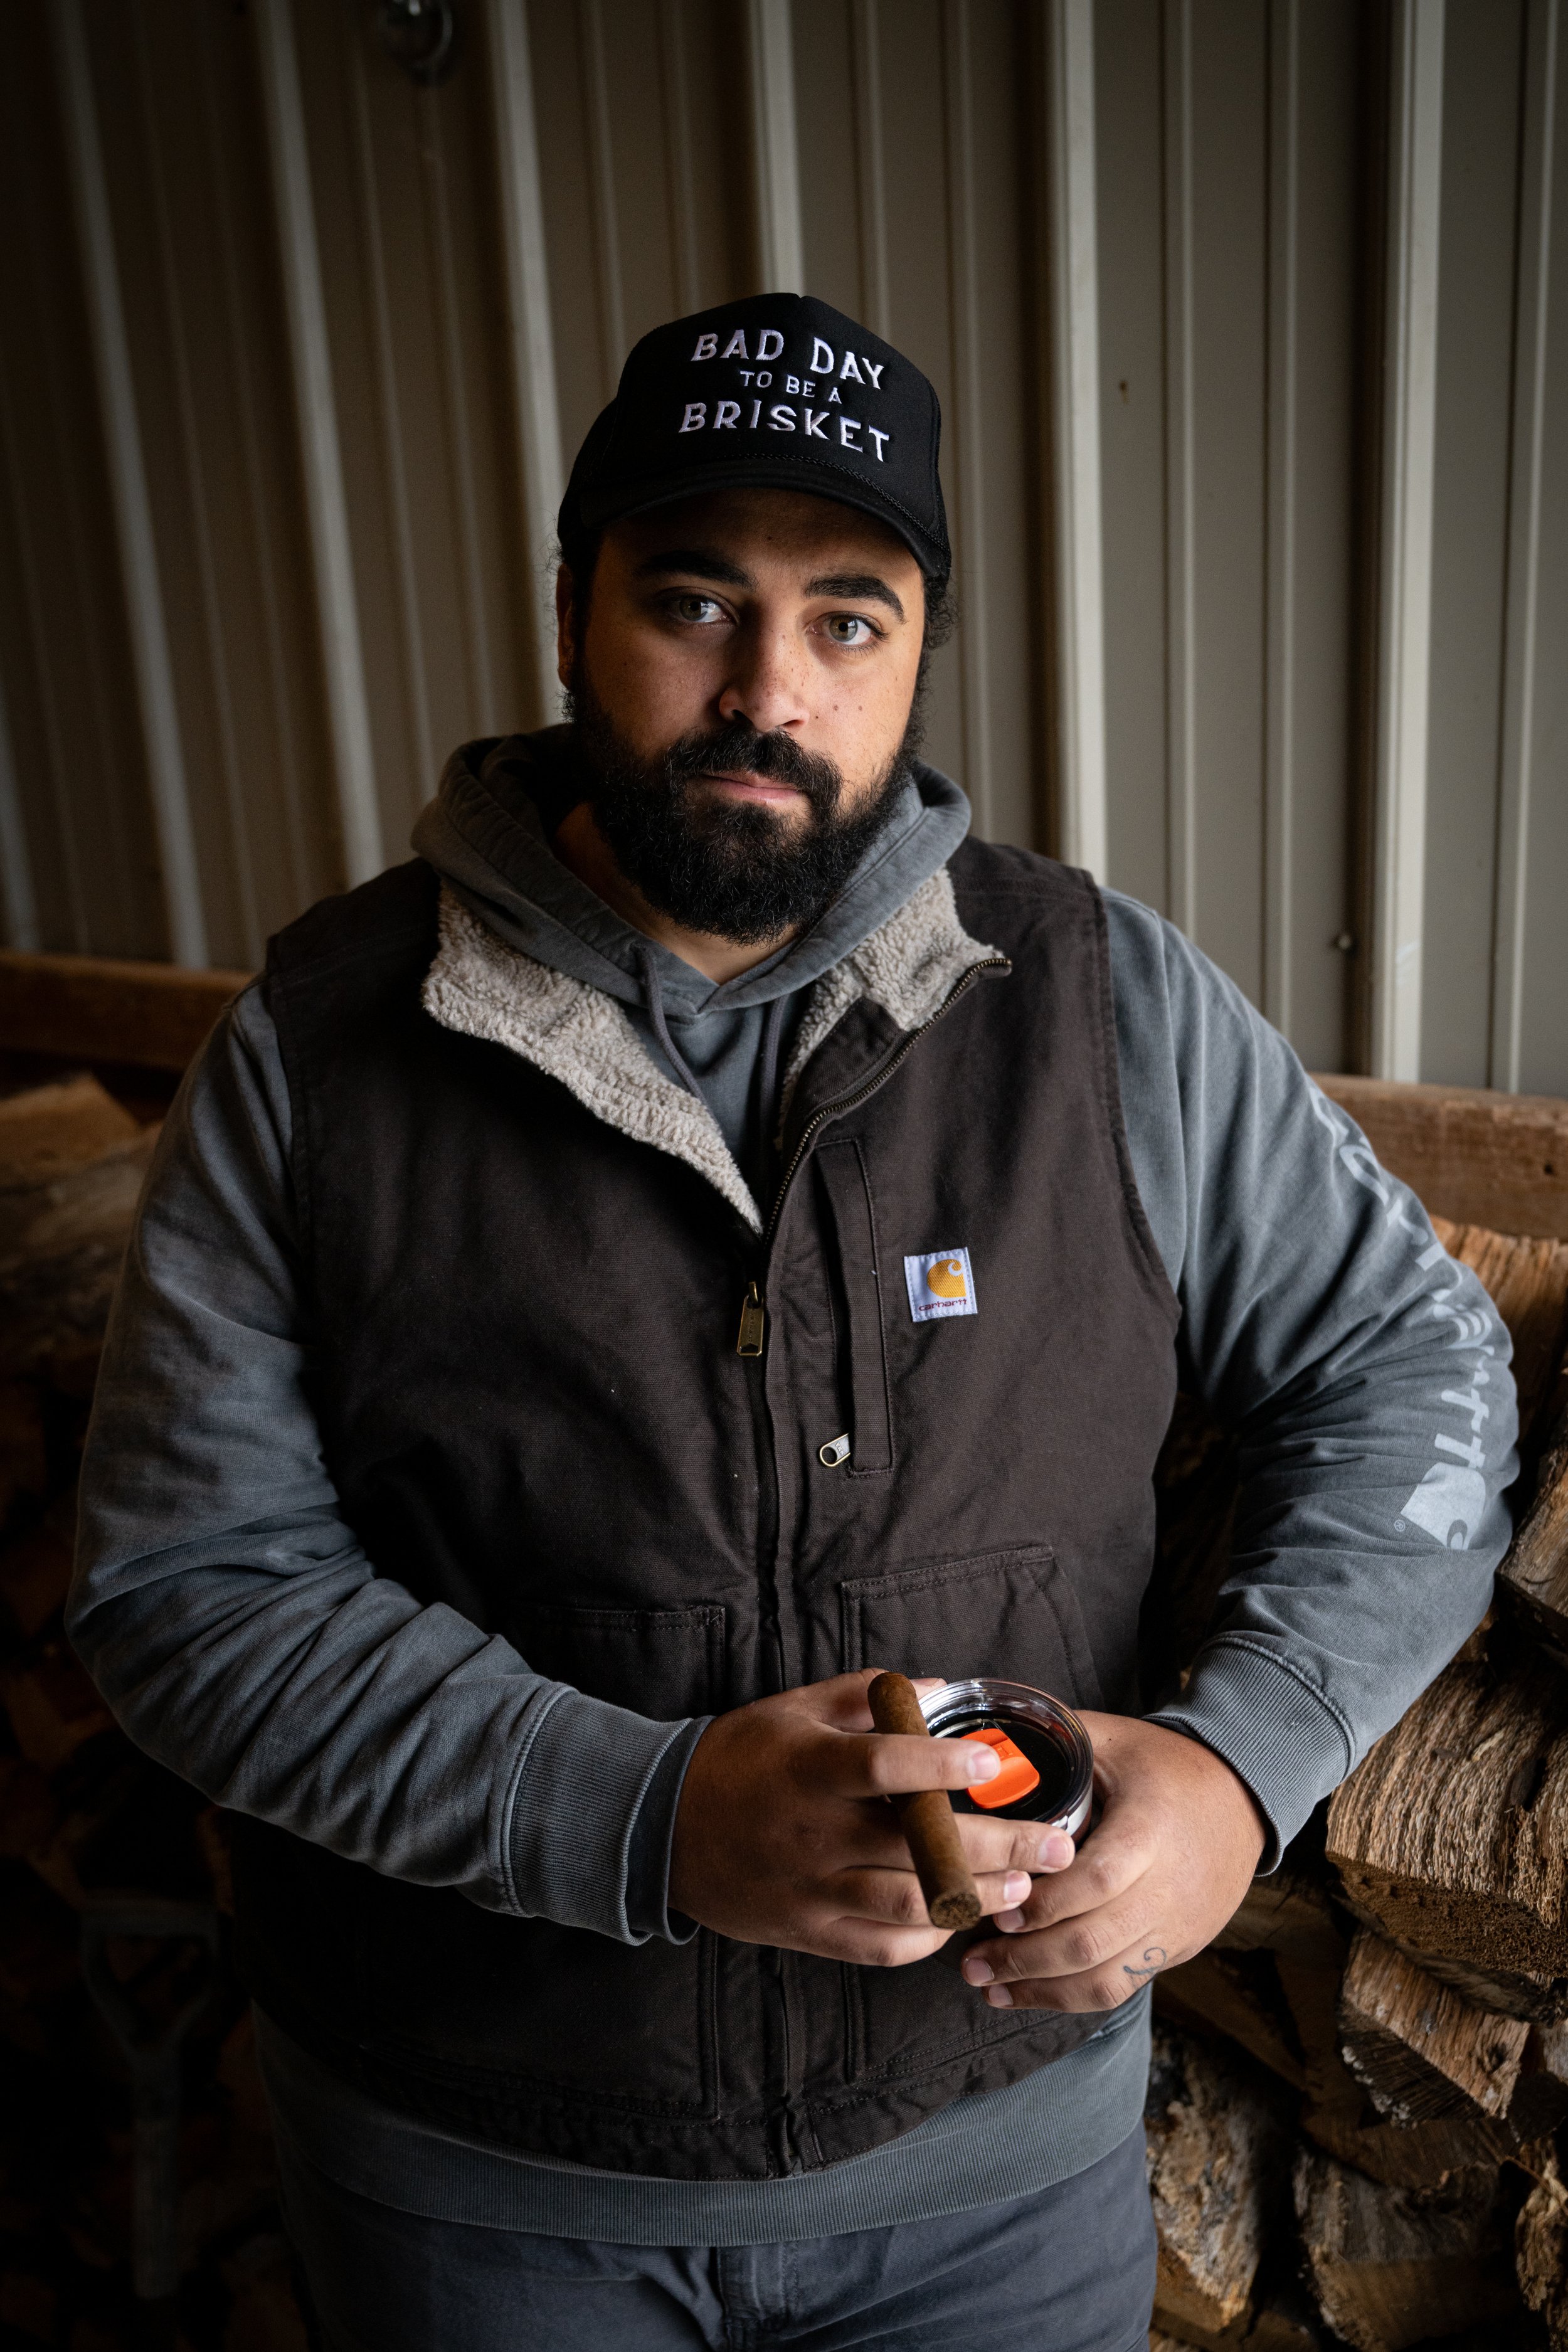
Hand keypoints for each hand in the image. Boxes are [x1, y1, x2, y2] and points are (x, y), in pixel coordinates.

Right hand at [669, 1670, 1080, 1965]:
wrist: (662, 1827)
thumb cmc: (741, 1757)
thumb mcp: (793, 1708)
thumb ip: (867, 1696)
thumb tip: (940, 1688)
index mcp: (810, 1768)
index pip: (883, 1766)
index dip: (941, 1764)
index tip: (995, 1762)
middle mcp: (813, 1832)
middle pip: (917, 1848)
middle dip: (999, 1850)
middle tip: (1057, 1847)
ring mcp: (810, 1889)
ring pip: (909, 1906)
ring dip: (976, 1899)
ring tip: (1024, 1888)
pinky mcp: (807, 1931)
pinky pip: (880, 1947)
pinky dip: (928, 1937)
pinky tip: (959, 1917)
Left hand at [959, 1715, 1265, 2011]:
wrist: (1242, 1796)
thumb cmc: (1163, 1764)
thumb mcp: (1112, 1739)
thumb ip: (1053, 1744)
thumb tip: (980, 1751)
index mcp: (1150, 1830)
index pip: (1097, 1880)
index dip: (1044, 1903)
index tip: (997, 1911)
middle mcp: (1169, 1887)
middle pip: (1094, 1941)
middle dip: (1026, 1959)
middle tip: (971, 1961)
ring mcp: (1177, 1925)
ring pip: (1107, 1978)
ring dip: (1042, 1989)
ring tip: (989, 1986)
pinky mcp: (1178, 1948)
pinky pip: (1125, 1986)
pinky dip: (1074, 1996)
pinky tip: (1031, 1992)